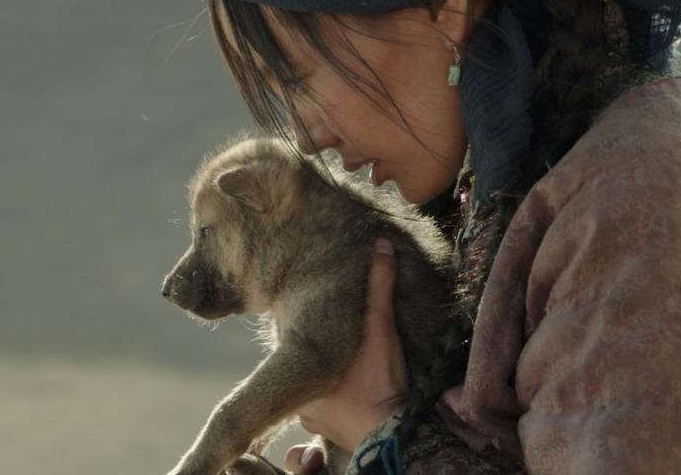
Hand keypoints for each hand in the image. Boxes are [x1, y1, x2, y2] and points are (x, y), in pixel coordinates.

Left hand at [285, 238, 407, 471]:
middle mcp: (298, 395)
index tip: (311, 325)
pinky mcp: (323, 436)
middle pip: (301, 366)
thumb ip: (378, 288)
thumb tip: (380, 245)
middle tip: (338, 349)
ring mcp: (309, 420)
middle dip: (316, 358)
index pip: (289, 340)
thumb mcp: (381, 330)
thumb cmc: (381, 382)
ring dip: (324, 384)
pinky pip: (319, 418)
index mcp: (302, 366)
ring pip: (310, 392)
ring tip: (346, 375)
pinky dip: (330, 408)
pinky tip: (345, 399)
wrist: (391, 437)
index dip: (300, 331)